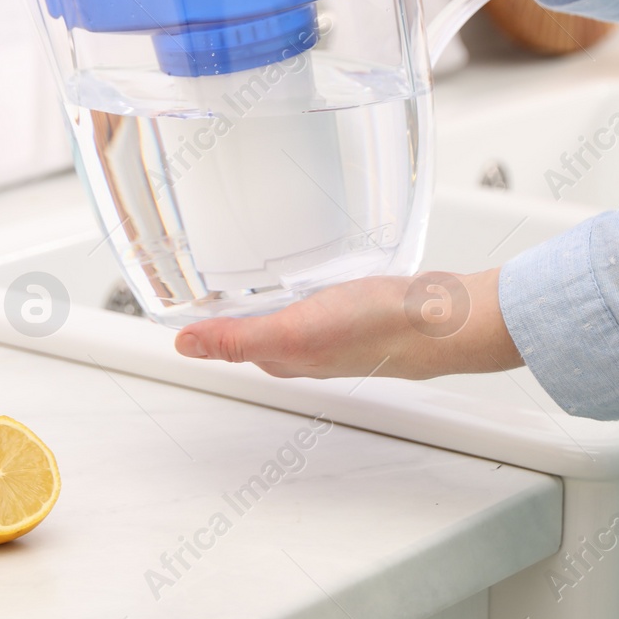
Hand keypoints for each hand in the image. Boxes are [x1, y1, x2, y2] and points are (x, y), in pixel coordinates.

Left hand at [172, 269, 523, 380]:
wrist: (443, 318)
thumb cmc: (378, 329)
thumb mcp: (295, 331)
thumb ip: (237, 339)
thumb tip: (184, 345)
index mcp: (281, 355)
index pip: (224, 340)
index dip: (199, 319)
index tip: (175, 294)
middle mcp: (303, 345)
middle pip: (250, 325)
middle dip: (225, 303)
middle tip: (199, 271)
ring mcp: (331, 327)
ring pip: (282, 309)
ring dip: (260, 290)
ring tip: (240, 264)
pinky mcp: (357, 306)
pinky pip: (314, 294)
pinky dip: (299, 279)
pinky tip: (303, 263)